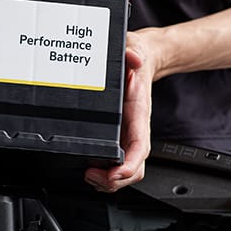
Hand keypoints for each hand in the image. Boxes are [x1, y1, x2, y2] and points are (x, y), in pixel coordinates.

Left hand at [85, 30, 160, 191]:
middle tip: (92, 176)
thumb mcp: (133, 48)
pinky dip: (104, 173)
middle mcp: (135, 129)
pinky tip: (89, 170)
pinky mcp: (118, 136)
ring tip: (89, 176)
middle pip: (133, 167)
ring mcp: (127, 135)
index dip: (129, 164)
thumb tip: (134, 58)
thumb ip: (132, 52)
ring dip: (108, 181)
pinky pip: (115, 162)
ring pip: (125, 170)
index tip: (115, 173)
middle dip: (114, 180)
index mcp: (139, 113)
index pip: (140, 146)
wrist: (141, 59)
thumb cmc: (136, 58)